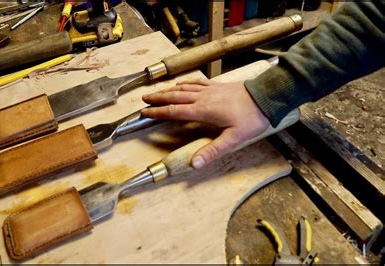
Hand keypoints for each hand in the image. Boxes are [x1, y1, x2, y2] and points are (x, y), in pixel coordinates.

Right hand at [141, 79, 269, 168]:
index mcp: (203, 111)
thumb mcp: (233, 138)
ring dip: (168, 90)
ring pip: (183, 88)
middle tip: (144, 99)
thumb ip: (213, 151)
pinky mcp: (217, 86)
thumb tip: (194, 164)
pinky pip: (196, 82)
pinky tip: (182, 83)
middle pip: (175, 97)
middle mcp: (203, 98)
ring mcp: (210, 90)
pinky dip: (185, 82)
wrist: (267, 96)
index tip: (144, 112)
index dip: (158, 113)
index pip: (174, 112)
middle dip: (158, 98)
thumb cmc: (252, 118)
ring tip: (157, 92)